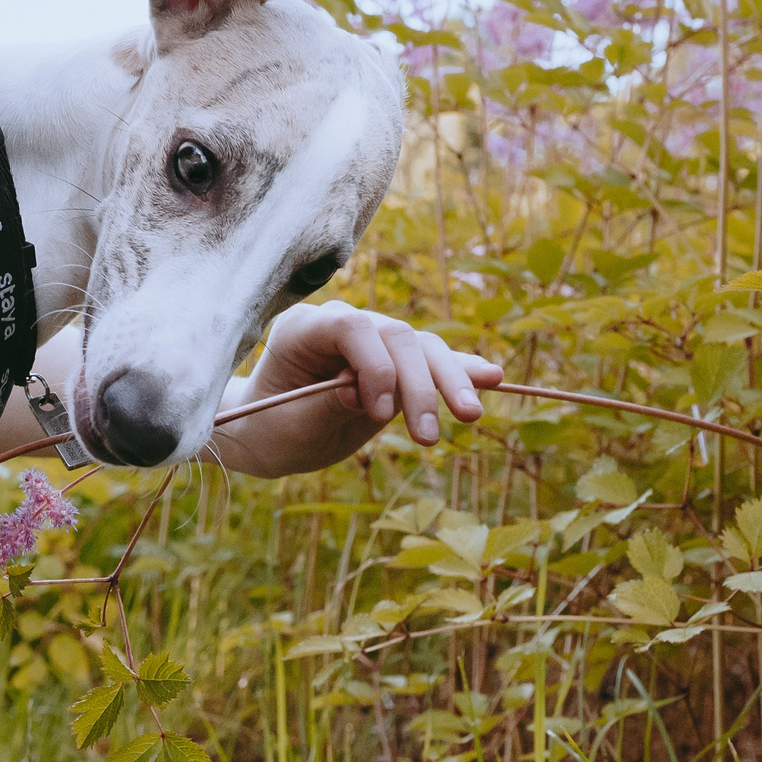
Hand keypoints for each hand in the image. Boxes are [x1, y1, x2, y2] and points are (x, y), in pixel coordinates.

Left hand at [212, 301, 501, 477]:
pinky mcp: (395, 364)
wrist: (270, 434)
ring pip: (422, 348)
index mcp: (304, 329)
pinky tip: (491, 378)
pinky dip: (460, 371)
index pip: (352, 328)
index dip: (374, 365)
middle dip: (419, 384)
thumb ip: (326, 405)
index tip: (379, 412)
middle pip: (397, 337)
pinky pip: (431, 362)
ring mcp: (373, 342)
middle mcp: (343, 325)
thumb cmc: (270, 428)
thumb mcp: (290, 427)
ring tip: (470, 415)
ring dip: (449, 381)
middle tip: (426, 436)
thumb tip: (361, 392)